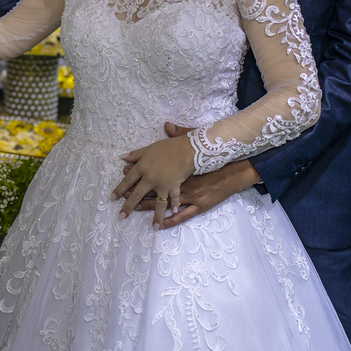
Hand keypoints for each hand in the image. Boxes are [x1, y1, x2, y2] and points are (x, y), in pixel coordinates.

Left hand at [112, 135, 194, 229]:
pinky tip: (174, 212)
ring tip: (154, 226)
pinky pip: (174, 199)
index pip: (128, 180)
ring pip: (157, 203)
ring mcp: (163, 185)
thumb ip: (135, 154)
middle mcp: (151, 179)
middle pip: (137, 195)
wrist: (186, 149)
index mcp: (143, 168)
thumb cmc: (167, 147)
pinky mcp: (175, 187)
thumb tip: (122, 157)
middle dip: (128, 206)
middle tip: (121, 216)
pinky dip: (175, 205)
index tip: (112, 198)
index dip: (119, 189)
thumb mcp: (148, 148)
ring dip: (156, 215)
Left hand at [126, 122, 261, 228]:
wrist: (230, 166)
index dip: (133, 177)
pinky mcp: (197, 204)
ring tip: (135, 213)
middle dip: (134, 196)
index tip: (121, 180)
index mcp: (169, 166)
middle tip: (121, 202)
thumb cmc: (211, 154)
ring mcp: (185, 193)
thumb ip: (177, 133)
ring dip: (148, 208)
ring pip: (162, 202)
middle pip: (150, 189)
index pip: (147, 173)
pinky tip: (159, 225)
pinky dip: (169, 219)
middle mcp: (174, 181)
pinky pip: (180, 214)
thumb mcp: (192, 140)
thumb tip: (167, 125)